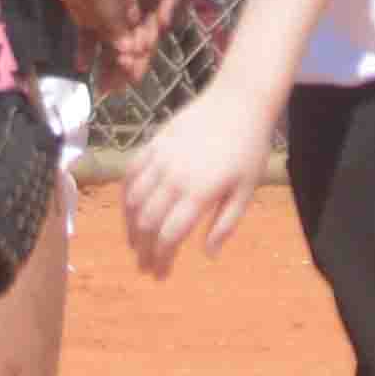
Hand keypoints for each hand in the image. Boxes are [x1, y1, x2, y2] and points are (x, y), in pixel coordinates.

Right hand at [116, 75, 282, 273]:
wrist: (239, 101)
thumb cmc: (248, 148)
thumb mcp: (247, 190)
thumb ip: (225, 224)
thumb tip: (207, 255)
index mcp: (199, 192)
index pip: (168, 236)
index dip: (160, 259)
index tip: (160, 274)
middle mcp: (173, 176)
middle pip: (146, 222)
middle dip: (142, 250)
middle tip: (145, 266)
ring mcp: (160, 158)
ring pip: (133, 200)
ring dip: (130, 227)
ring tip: (136, 244)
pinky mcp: (153, 143)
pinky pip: (130, 174)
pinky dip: (126, 196)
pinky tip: (130, 210)